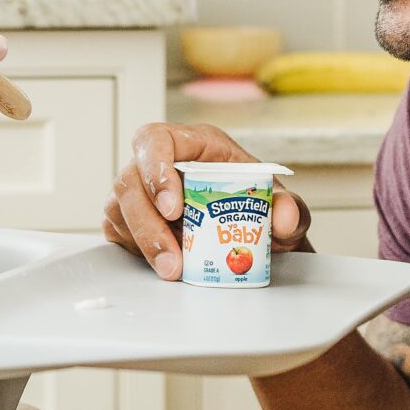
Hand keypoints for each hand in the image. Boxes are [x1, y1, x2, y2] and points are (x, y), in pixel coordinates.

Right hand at [103, 122, 310, 281]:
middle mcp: (159, 164)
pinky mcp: (129, 220)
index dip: (156, 168)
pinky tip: (161, 263)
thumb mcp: (282, 206)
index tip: (174, 208)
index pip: (156, 140)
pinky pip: (117, 231)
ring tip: (174, 270)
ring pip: (120, 209)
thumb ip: (291, 210)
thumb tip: (284, 218)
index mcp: (193, 144)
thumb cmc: (258, 207)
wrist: (252, 237)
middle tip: (173, 257)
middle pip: (130, 180)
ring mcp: (140, 192)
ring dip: (143, 243)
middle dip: (147, 222)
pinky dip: (136, 250)